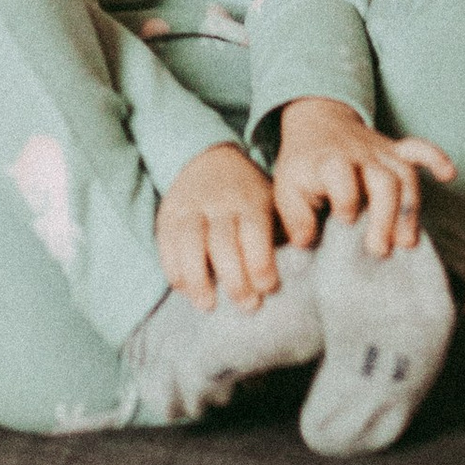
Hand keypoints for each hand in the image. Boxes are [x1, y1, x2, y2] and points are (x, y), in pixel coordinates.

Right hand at [156, 140, 285, 311]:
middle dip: (234, 279)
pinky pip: (166, 243)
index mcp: (250, 200)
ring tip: (207, 305)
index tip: (268, 287)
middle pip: (222, 242)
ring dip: (198, 278)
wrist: (209, 159)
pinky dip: (173, 268)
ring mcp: (190, 207)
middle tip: (246, 306)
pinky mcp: (168, 215)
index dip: (260, 262)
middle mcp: (218, 202)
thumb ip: (281, 231)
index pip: (254, 231)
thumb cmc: (248, 195)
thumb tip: (297, 269)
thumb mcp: (270, 202)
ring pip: (190, 243)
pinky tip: (183, 289)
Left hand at [273, 96, 451, 257]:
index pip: (342, 176)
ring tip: (407, 243)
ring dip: (410, 208)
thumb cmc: (303, 167)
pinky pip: (418, 148)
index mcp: (328, 162)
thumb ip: (294, 216)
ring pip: (404, 174)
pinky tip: (449, 174)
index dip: (345, 200)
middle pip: (383, 180)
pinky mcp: (395, 151)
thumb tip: (307, 242)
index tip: (345, 222)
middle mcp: (359, 155)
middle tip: (379, 250)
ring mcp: (381, 152)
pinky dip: (435, 158)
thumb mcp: (286, 189)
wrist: (317, 124)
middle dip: (385, 215)